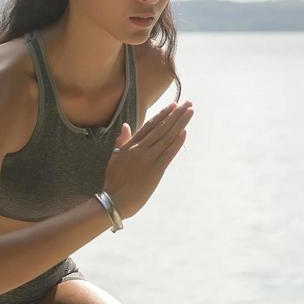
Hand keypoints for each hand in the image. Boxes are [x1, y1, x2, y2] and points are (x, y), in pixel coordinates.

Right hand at [101, 100, 192, 219]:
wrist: (114, 200)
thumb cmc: (113, 182)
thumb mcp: (114, 158)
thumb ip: (122, 141)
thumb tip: (126, 126)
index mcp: (130, 145)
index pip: (149, 125)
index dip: (163, 114)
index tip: (173, 105)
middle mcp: (140, 149)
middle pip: (161, 127)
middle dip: (176, 114)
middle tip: (187, 103)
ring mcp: (148, 158)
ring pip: (167, 137)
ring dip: (180, 123)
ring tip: (190, 112)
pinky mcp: (155, 170)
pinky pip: (168, 153)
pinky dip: (177, 142)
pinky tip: (185, 131)